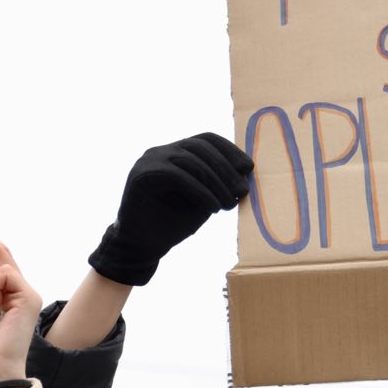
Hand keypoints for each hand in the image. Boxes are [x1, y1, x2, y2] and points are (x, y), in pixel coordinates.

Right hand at [87, 132, 253, 285]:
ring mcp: (149, 160)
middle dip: (225, 168)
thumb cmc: (172, 225)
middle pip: (200, 146)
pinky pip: (178, 176)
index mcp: (174, 153)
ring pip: (191, 160)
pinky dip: (200, 191)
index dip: (229, 150)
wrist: (140, 248)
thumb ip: (218, 184)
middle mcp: (160, 151)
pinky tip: (213, 207)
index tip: (247, 168)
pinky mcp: (142, 174)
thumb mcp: (203, 200)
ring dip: (215, 182)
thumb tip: (244, 171)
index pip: (205, 140)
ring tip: (229, 204)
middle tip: (242, 191)